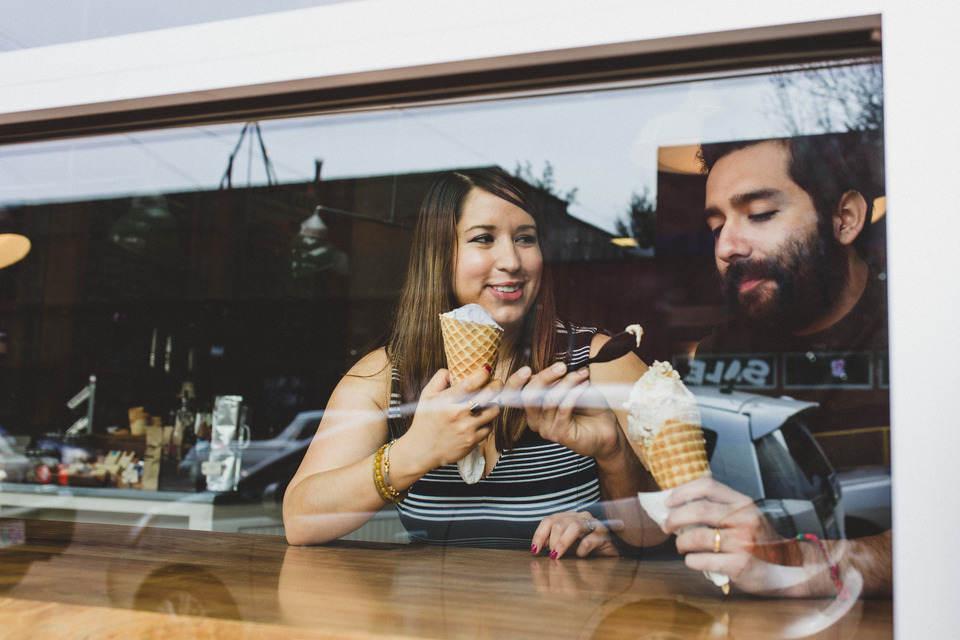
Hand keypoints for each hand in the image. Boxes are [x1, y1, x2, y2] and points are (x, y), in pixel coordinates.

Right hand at [399, 366, 501, 471]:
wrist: (421, 450)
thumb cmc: (424, 421)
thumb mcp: (426, 396)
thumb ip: (439, 379)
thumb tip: (452, 369)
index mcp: (447, 401)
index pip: (471, 383)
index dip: (483, 374)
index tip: (486, 371)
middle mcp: (458, 414)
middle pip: (489, 395)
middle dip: (496, 385)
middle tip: (496, 383)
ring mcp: (467, 429)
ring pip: (493, 411)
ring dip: (492, 405)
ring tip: (487, 403)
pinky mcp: (473, 441)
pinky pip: (489, 427)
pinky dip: (486, 422)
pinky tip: (479, 420)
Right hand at [502, 362, 619, 459]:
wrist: (607, 433)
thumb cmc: (590, 410)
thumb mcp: (572, 389)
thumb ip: (559, 380)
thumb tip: (556, 365)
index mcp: (533, 408)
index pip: (515, 394)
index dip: (516, 382)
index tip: (527, 370)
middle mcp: (535, 420)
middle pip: (529, 395)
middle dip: (545, 377)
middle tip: (562, 366)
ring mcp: (546, 429)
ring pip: (549, 399)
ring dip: (567, 383)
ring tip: (582, 375)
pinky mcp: (559, 434)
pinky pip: (563, 408)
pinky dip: (574, 393)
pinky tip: (584, 386)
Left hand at [531, 510, 619, 558]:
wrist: (609, 553)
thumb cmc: (585, 548)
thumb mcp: (566, 546)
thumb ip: (552, 543)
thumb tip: (539, 545)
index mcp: (567, 517)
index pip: (548, 521)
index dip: (539, 535)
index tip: (534, 550)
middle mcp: (579, 517)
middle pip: (559, 524)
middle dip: (552, 542)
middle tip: (552, 556)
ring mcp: (592, 523)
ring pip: (574, 527)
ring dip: (563, 543)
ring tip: (558, 556)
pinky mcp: (604, 533)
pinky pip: (589, 540)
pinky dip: (581, 550)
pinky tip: (580, 556)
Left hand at [662, 477, 829, 596]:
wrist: (789, 568)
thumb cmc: (759, 541)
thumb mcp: (745, 516)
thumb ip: (719, 508)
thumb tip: (678, 505)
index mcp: (743, 503)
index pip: (707, 485)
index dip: (682, 491)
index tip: (668, 501)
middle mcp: (744, 520)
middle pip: (698, 510)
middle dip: (674, 518)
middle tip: (666, 526)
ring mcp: (742, 543)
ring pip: (697, 537)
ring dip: (681, 543)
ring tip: (681, 546)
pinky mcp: (739, 565)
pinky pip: (702, 560)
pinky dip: (691, 561)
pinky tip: (693, 560)